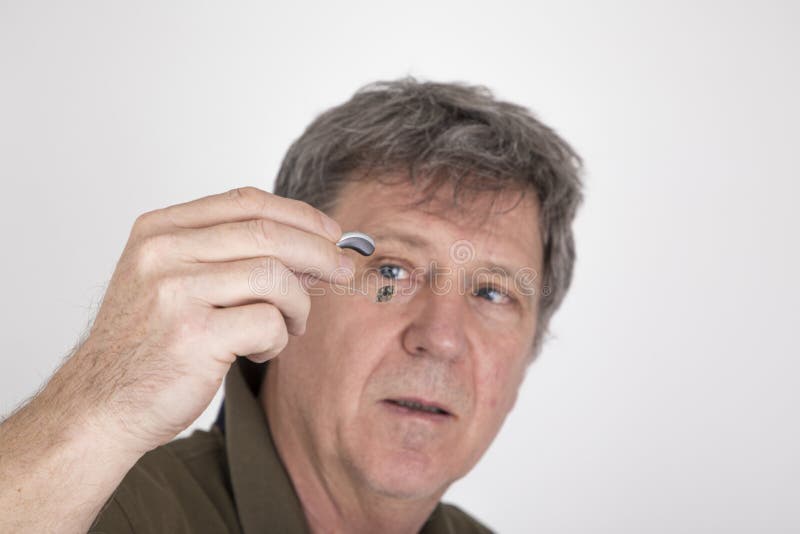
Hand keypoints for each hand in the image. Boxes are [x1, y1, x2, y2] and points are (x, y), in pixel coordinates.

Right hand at [61, 186, 352, 453]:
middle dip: (318, 252)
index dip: (299, 215)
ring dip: (298, 304)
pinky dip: (278, 339)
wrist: (101, 406)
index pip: (245, 202)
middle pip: (267, 233)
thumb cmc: (148, 346)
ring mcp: (175, 292)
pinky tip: (261, 352)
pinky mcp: (193, 335)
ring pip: (274, 276)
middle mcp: (163, 252)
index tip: (331, 232)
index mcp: (159, 230)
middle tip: (342, 271)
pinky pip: (268, 322)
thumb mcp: (173, 282)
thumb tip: (310, 248)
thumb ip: (229, 257)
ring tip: (292, 326)